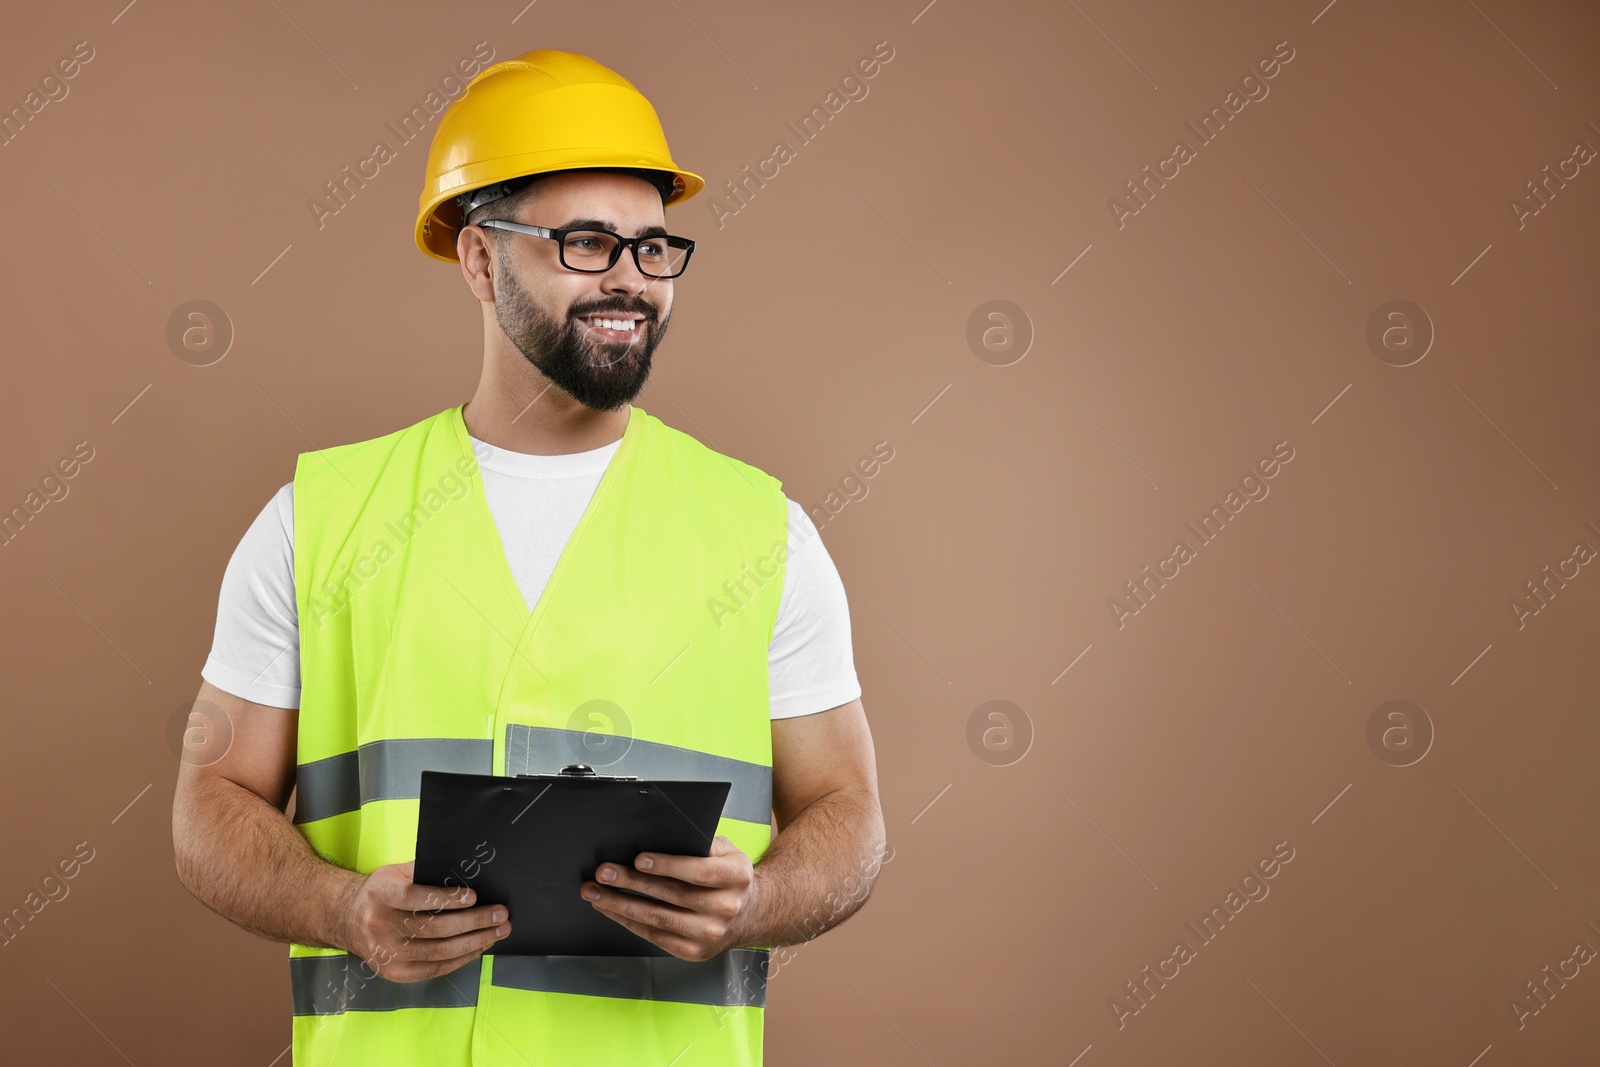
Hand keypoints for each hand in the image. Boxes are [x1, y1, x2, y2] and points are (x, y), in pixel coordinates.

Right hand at [339, 861, 509, 981]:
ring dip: (475, 941)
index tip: (473, 895)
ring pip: (439, 951)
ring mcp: (386, 953)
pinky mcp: (394, 972)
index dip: (445, 898)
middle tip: (500, 914)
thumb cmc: (381, 893)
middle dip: (474, 921)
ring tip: (498, 931)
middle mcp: (380, 926)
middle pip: (433, 928)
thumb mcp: (396, 873)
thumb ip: (425, 873)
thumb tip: (466, 875)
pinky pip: (435, 968)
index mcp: (381, 895)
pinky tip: (479, 947)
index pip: (414, 897)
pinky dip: (462, 958)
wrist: (348, 919)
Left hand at [581, 835, 755, 961]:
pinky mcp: (693, 951)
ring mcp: (709, 934)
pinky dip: (628, 921)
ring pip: (657, 919)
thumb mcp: (728, 852)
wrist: (748, 915)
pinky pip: (654, 936)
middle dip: (632, 883)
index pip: (699, 872)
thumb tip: (664, 837)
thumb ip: (703, 844)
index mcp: (736, 877)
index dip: (667, 865)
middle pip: (672, 895)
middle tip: (604, 872)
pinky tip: (610, 908)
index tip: (639, 859)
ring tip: (595, 892)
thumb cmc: (729, 877)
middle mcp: (725, 908)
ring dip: (621, 904)